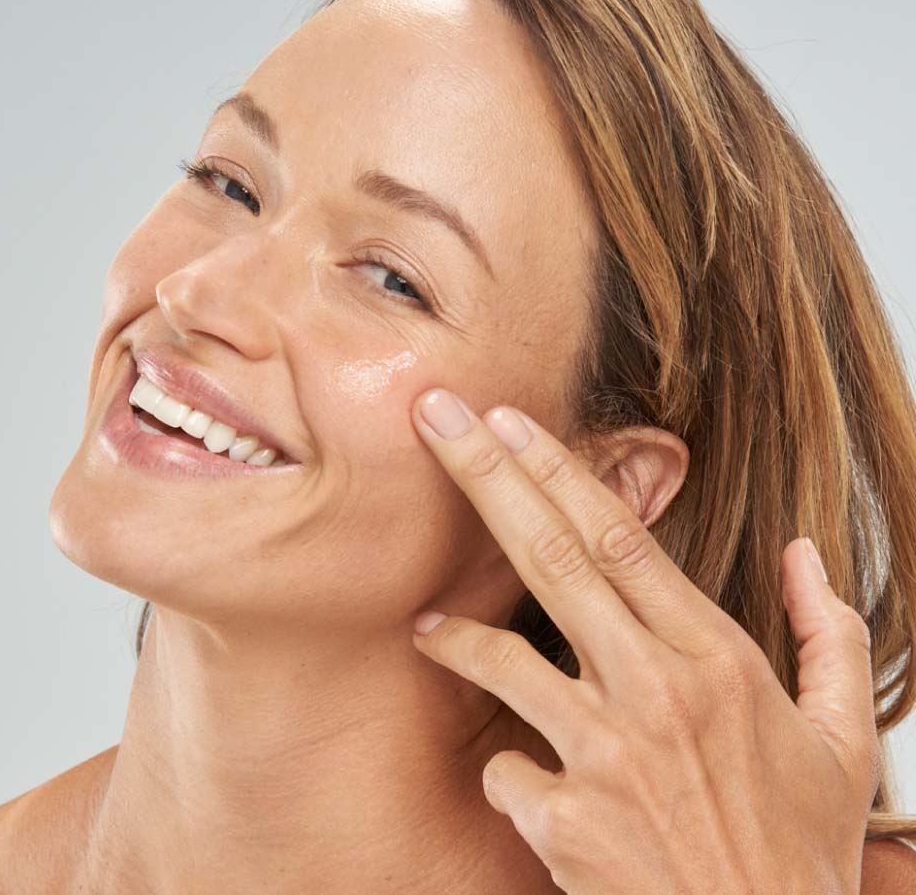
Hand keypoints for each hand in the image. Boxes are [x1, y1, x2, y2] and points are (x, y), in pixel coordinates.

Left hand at [408, 388, 879, 894]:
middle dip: (486, 477)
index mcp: (718, 659)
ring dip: (453, 634)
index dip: (559, 470)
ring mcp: (604, 755)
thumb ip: (829, 636)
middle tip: (435, 419)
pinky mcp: (564, 820)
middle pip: (552, 557)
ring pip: (503, 660)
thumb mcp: (844, 740)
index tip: (510, 421)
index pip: (621, 538)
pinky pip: (503, 771)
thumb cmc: (799, 850)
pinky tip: (512, 776)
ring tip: (425, 622)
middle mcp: (655, 691)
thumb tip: (807, 554)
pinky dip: (503, 767)